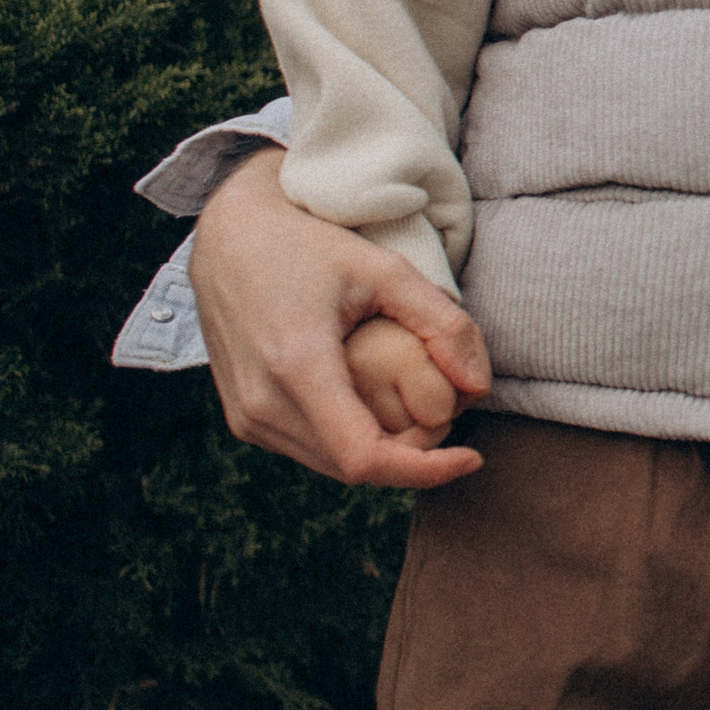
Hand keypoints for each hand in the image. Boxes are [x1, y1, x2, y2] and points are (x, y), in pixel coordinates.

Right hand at [191, 147, 489, 486]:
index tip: (472, 457)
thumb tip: (479, 386)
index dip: (424, 470)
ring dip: (384, 454)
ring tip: (423, 413)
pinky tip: (381, 409)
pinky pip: (309, 450)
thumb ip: (442, 324)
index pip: (364, 457)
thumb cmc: (311, 245)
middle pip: (353, 467)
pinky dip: (352, 443)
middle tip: (454, 419)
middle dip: (413, 457)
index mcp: (296, 367)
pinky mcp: (243, 418)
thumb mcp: (384, 270)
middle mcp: (261, 404)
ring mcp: (246, 416)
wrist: (231, 239)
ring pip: (331, 465)